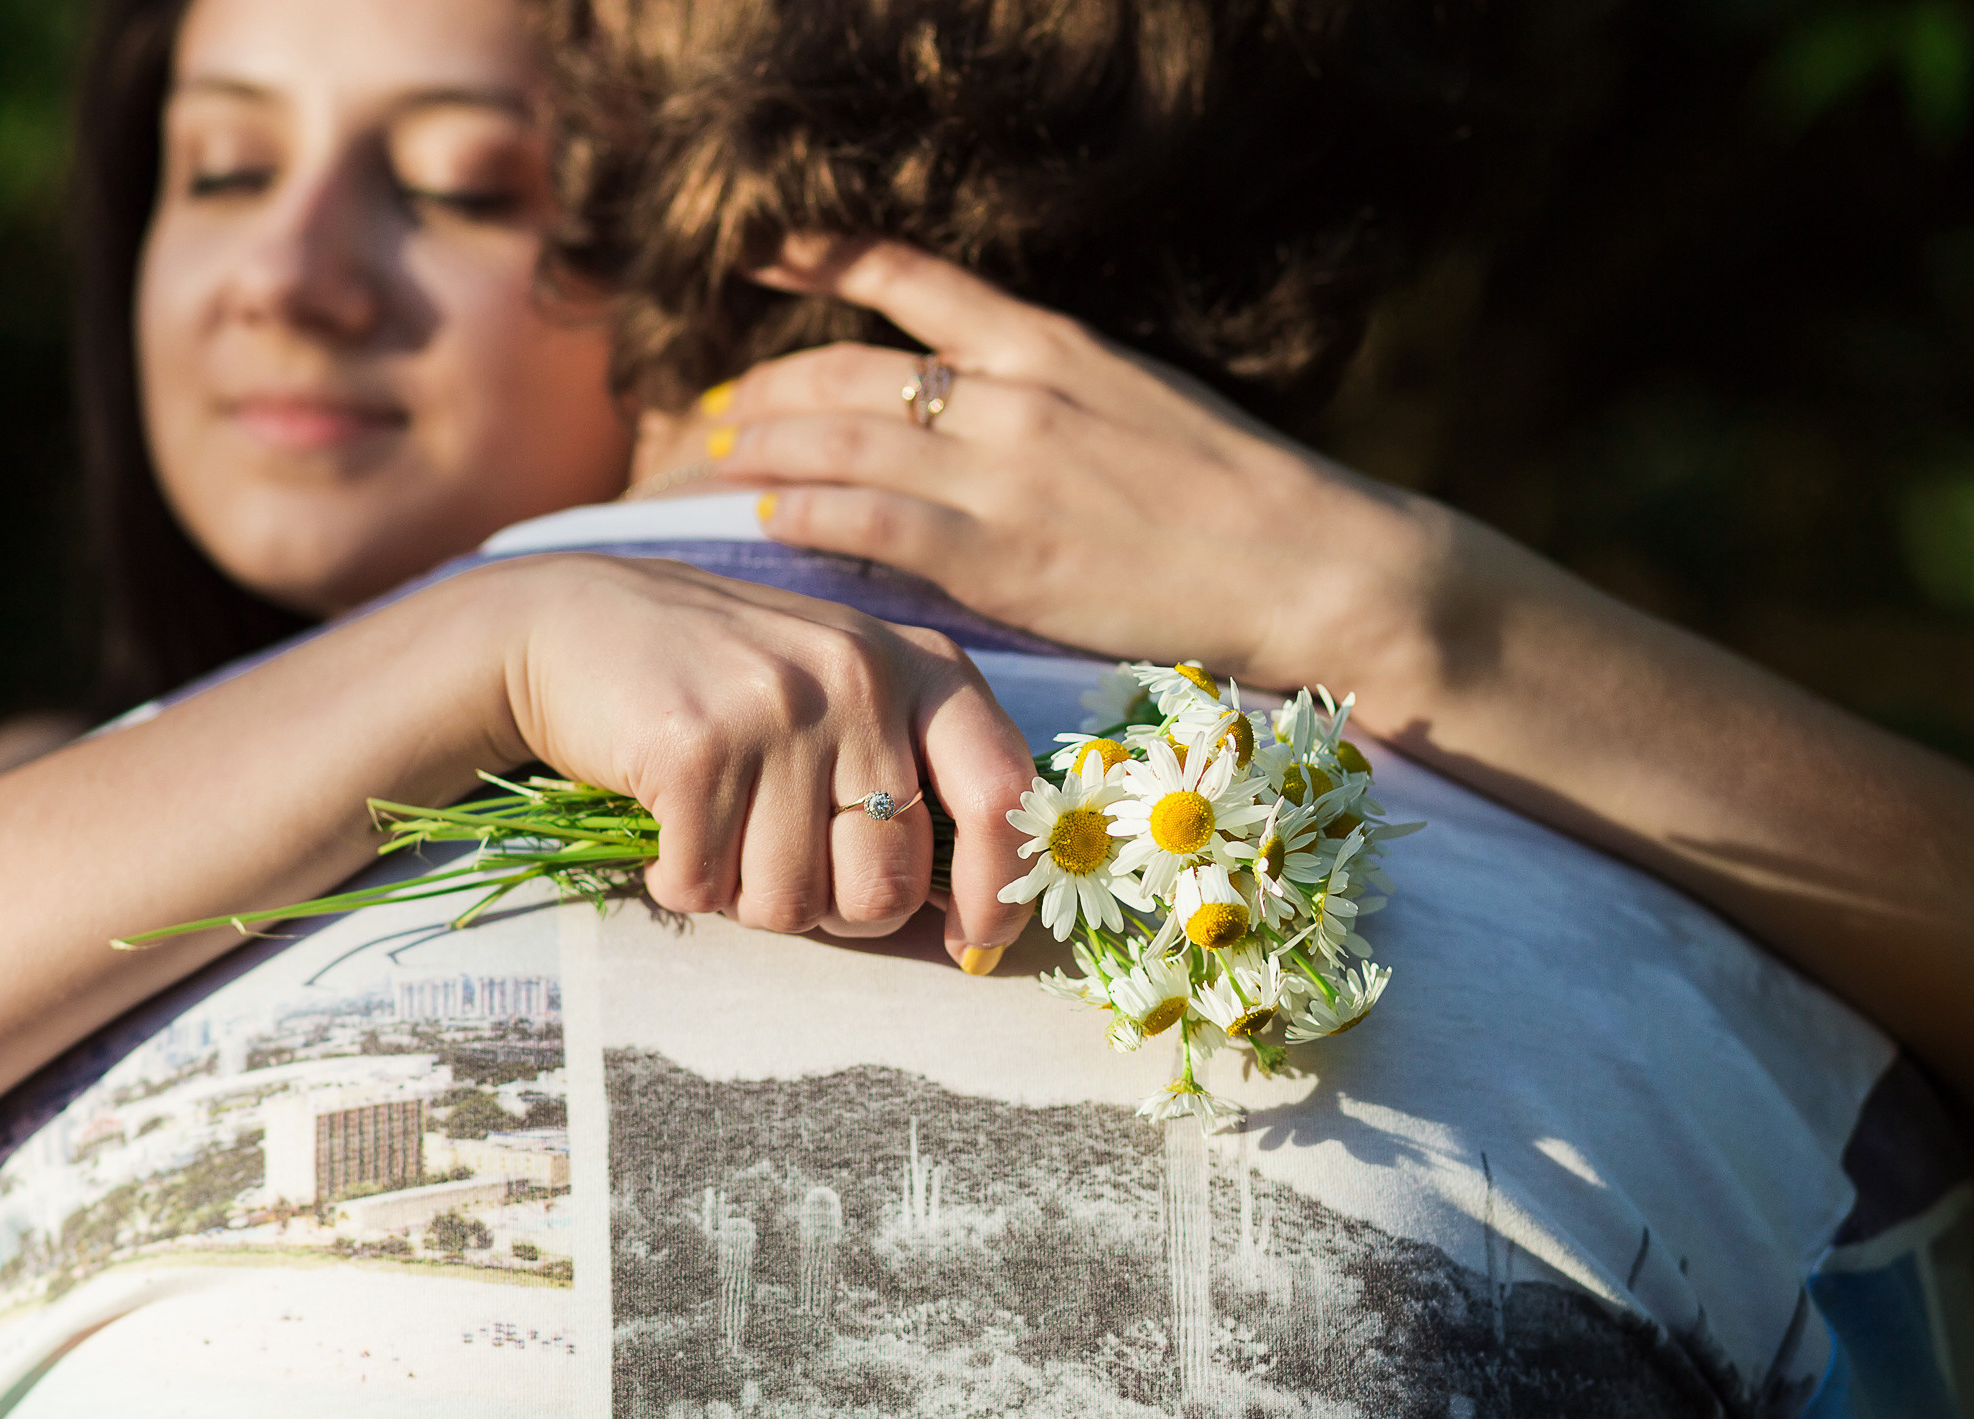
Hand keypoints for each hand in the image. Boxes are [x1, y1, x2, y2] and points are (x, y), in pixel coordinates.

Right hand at [484, 553, 1037, 966]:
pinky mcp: (695, 747)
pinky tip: (670, 828)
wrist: (575, 621)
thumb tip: (974, 913)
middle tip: (780, 862)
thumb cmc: (726, 679)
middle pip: (885, 885)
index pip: (1000, 794)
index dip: (998, 891)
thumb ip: (913, 770)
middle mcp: (860, 678)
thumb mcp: (843, 689)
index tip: (971, 946)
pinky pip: (704, 887)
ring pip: (789, 903)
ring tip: (720, 830)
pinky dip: (680, 882)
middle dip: (830, 909)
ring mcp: (777, 709)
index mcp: (921, 665)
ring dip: (743, 897)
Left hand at [698, 238, 1461, 701]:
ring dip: (765, 448)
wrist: (1308, 562)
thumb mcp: (1139, 403)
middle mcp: (1015, 394)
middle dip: (767, 387)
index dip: (824, 257)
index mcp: (1051, 345)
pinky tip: (769, 516)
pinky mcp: (1001, 556)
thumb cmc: (1233, 496)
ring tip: (715, 463)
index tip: (763, 251)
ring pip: (842, 441)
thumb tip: (974, 405)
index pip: (913, 279)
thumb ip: (1050, 395)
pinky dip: (808, 513)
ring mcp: (1004, 474)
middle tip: (713, 410)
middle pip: (849, 371)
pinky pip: (871, 522)